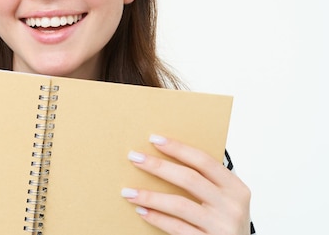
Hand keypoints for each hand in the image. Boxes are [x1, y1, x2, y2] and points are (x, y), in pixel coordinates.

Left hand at [121, 135, 250, 234]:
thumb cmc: (226, 223)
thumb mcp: (225, 200)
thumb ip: (206, 182)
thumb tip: (165, 161)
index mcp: (236, 189)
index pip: (204, 161)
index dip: (178, 148)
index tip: (154, 139)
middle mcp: (231, 206)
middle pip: (189, 179)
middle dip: (158, 166)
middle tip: (135, 158)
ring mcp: (221, 226)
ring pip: (179, 204)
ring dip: (150, 196)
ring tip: (129, 192)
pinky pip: (177, 227)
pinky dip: (157, 218)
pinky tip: (142, 211)